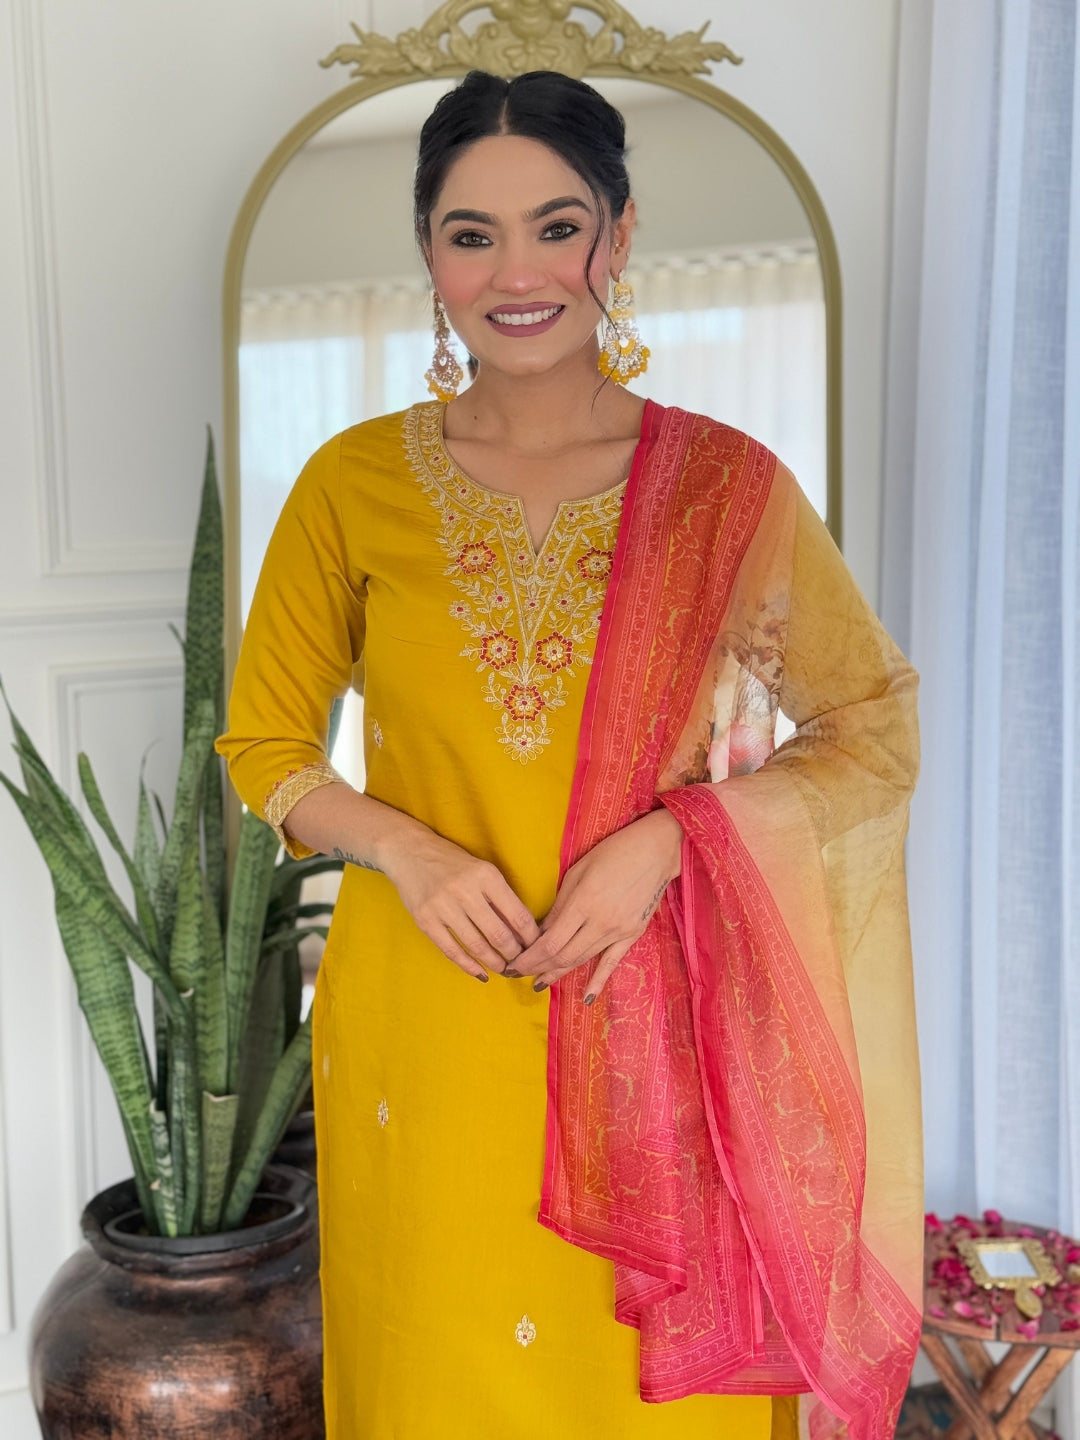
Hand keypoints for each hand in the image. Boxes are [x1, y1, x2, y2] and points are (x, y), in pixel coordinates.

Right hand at [380, 828, 539, 982]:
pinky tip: (481, 973)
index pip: (517, 914)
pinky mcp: (425, 920)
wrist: (410, 853)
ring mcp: (443, 906)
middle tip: (521, 964)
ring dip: (494, 963)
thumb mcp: (482, 871)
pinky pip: (451, 950)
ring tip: (504, 970)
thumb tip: (522, 932)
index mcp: (486, 876)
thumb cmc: (453, 863)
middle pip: (498, 934)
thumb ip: (500, 897)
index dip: (530, 937)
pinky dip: (469, 966)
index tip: (536, 948)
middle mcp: (465, 890)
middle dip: (514, 954)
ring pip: (476, 945)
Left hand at [506, 809, 682, 1000]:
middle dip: (537, 968)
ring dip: (558, 973)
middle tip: (517, 974)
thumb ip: (560, 904)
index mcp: (583, 903)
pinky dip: (598, 981)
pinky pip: (612, 962)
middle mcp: (600, 922)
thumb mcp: (578, 871)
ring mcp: (618, 931)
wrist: (656, 850)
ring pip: (582, 960)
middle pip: (562, 955)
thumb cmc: (613, 852)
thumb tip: (541, 931)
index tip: (512, 963)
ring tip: (539, 983)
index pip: (549, 941)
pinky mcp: (632, 935)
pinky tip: (586, 998)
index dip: (529, 957)